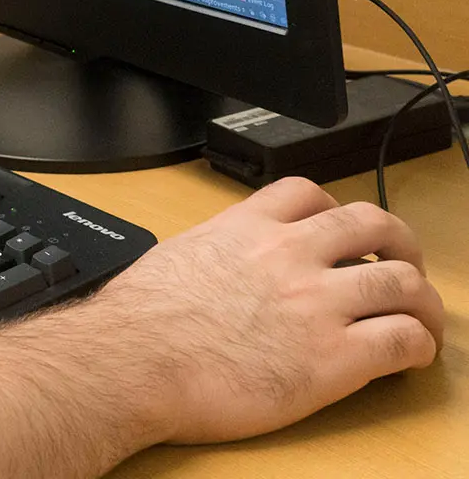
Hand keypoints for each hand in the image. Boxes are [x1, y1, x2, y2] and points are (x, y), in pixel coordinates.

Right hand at [91, 176, 442, 444]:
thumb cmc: (137, 322)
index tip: (340, 233)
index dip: (335, 210)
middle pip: (374, 224)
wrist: (132, 362)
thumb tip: (212, 272)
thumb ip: (212, 254)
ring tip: (422, 319)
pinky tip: (412, 357)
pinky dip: (420, 346)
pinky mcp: (334, 356)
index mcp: (245, 228)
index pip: (308, 193)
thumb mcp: (174, 258)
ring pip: (403, 281)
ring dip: (423, 300)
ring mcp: (316, 303)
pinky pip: (403, 340)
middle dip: (400, 243)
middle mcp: (288, 254)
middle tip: (402, 265)